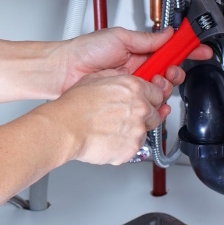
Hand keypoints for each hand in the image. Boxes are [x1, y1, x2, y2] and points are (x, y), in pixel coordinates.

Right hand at [35, 69, 176, 165]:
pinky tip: (109, 139)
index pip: (158, 93)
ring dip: (133, 131)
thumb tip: (122, 76)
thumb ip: (116, 77)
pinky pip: (134, 147)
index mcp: (133, 88)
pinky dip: (124, 145)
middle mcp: (140, 107)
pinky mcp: (132, 148)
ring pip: (146, 132)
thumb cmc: (74, 106)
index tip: (146, 102)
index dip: (151, 99)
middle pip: (156, 113)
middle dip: (144, 116)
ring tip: (112, 129)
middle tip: (125, 118)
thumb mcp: (95, 78)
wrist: (65, 128)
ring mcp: (138, 129)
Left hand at [55, 27, 213, 94]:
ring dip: (163, 87)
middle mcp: (138, 68)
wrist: (64, 71)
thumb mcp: (120, 38)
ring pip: (161, 90)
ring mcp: (133, 85)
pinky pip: (148, 104)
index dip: (187, 49)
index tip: (200, 49)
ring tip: (152, 83)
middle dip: (175, 72)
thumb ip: (147, 39)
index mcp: (139, 51)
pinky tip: (154, 102)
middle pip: (170, 72)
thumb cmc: (85, 51)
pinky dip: (155, 104)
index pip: (169, 50)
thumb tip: (168, 33)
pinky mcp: (126, 100)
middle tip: (168, 72)